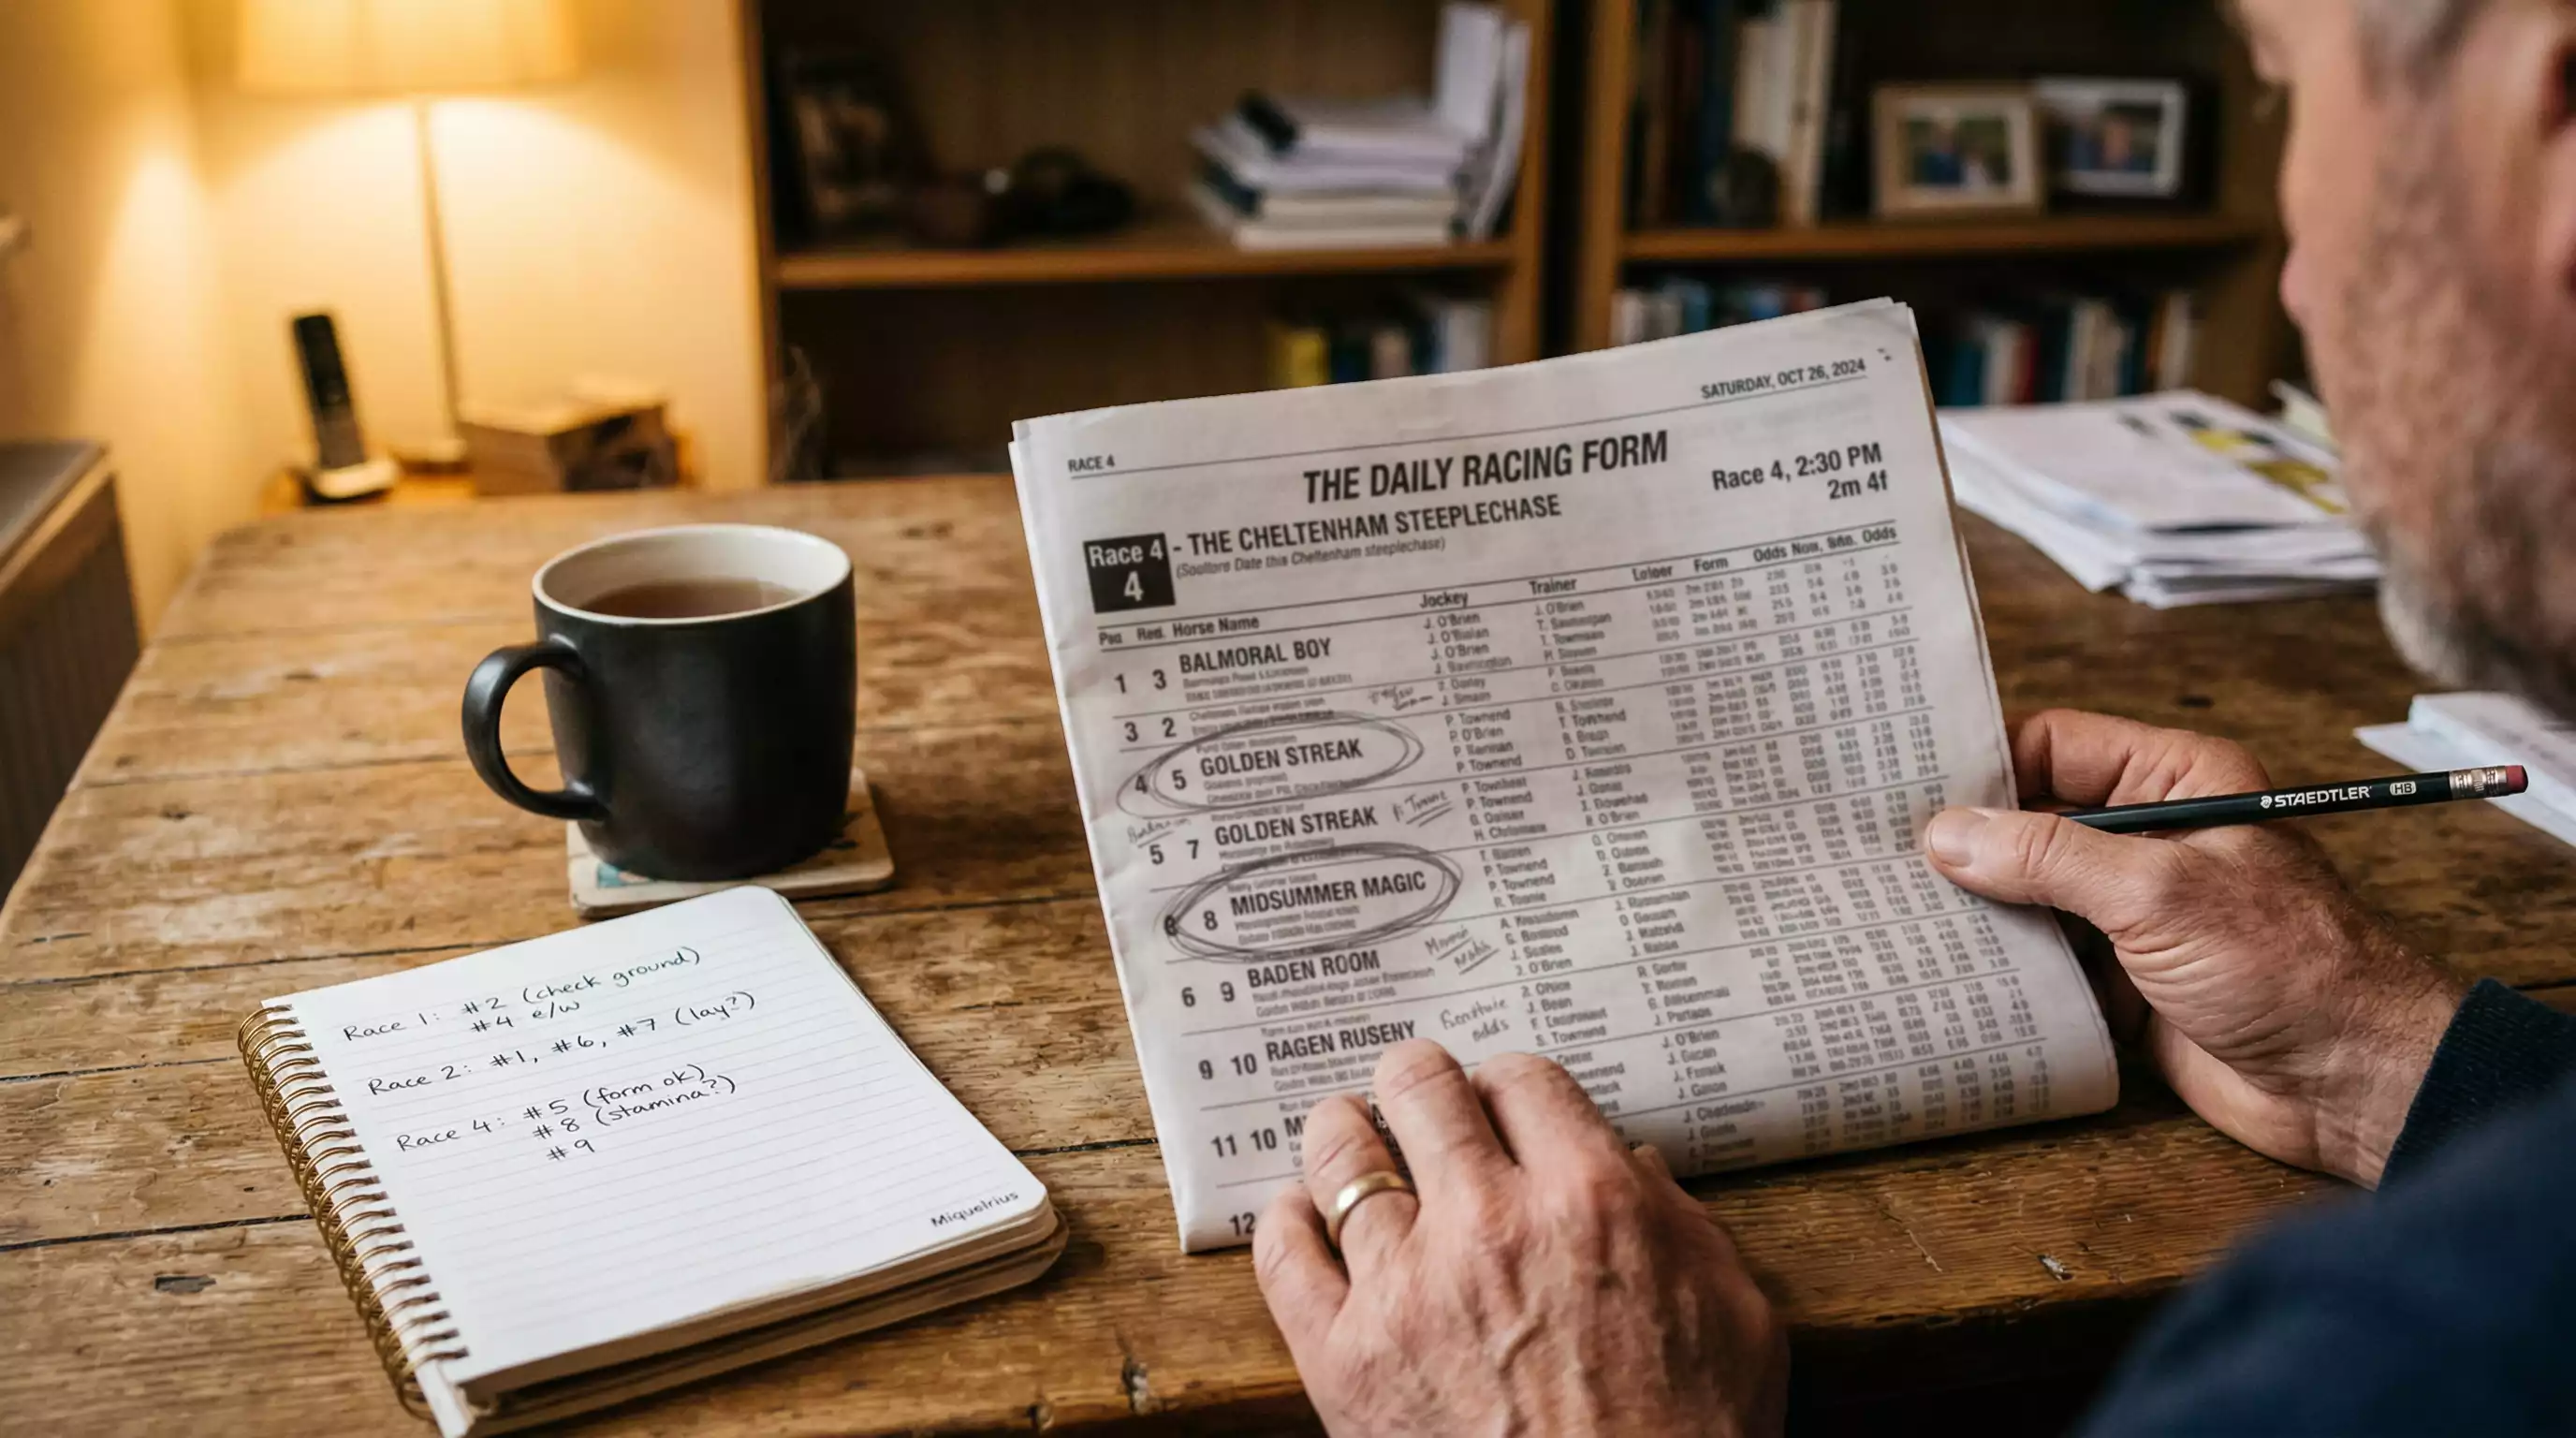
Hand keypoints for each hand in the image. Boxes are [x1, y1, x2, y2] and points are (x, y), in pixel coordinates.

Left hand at [1253, 1040, 1784, 1437]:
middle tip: (1415, 1094)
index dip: (1507, 1085)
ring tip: (1345, 1132)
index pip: (1522, 1080)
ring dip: (1344, 1135)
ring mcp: (1406, 1289)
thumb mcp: (1734, 1317)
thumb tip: (1635, 1170)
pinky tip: (1297, 1212)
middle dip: (1418, 1082)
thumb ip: (1682, 1225)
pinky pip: (1283, 1256)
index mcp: (1590, 1200)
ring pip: (1341, 1157)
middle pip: (1421, 1090)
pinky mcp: (1345, 1358)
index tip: (1498, 1103)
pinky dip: (1284, 1221)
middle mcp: (1490, 1223)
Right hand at [1923, 709, 2465, 1186]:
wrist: (2350, 1084)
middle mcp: (2151, 837)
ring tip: (1892, 911)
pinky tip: (1938, 969)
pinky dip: (1999, 965)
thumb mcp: (2159, 893)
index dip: (1985, 764)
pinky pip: (2044, 959)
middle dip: (1967, 840)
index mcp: (2177, 782)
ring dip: (1977, 907)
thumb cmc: (2287, 966)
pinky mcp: (2123, 979)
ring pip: (2031, 893)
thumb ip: (2050, 857)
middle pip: (2034, 820)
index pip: (2056, 746)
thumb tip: (1946, 835)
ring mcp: (2134, 911)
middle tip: (1880, 854)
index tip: (1907, 789)